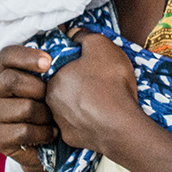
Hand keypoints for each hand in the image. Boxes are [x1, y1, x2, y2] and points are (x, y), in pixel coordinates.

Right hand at [0, 45, 56, 164]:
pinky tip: (50, 133)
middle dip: (40, 90)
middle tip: (53, 100)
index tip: (48, 62)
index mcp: (6, 71)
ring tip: (53, 119)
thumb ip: (56, 58)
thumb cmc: (55, 107)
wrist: (50, 145)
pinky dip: (43, 133)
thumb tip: (67, 28)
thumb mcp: (56, 80)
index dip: (26, 56)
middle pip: (12, 80)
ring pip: (24, 108)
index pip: (6, 55)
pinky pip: (24, 131)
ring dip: (46, 115)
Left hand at [44, 31, 142, 156]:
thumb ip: (83, 36)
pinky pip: (78, 127)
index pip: (60, 66)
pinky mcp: (71, 139)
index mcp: (54, 78)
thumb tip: (71, 32)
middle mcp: (50, 102)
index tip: (91, 67)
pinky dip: (87, 123)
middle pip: (63, 88)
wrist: (121, 126)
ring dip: (81, 105)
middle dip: (77, 85)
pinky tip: (101, 119)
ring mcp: (59, 123)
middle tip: (98, 83)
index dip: (77, 65)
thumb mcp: (100, 45)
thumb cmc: (110, 83)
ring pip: (69, 108)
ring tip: (102, 102)